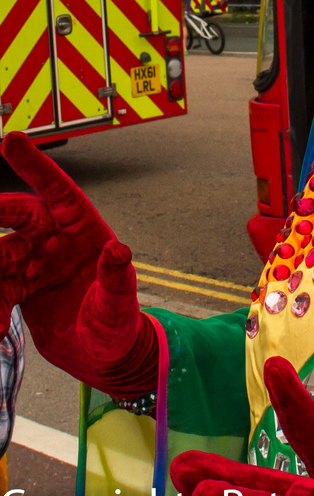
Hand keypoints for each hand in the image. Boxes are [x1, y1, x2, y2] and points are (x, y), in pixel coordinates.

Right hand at [0, 133, 157, 394]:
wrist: (101, 355)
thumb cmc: (118, 324)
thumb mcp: (119, 306)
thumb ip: (117, 279)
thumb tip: (119, 249)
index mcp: (85, 231)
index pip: (58, 191)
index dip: (36, 165)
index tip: (11, 139)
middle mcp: (57, 239)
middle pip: (21, 215)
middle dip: (0, 212)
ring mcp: (35, 260)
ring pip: (0, 254)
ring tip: (2, 305)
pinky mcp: (18, 284)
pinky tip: (0, 326)